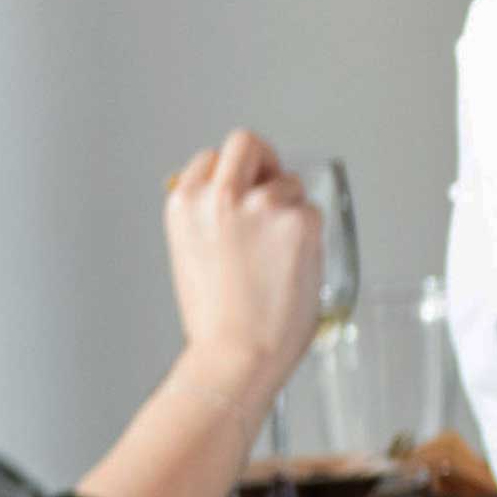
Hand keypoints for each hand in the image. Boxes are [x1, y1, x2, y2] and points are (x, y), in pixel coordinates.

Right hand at [162, 130, 325, 398]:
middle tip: (272, 195)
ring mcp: (261, 204)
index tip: (240, 202)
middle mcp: (218, 195)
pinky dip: (309, 235)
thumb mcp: (192, 252)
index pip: (214, 158)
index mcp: (184, 201)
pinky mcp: (299, 219)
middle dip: (265, 162)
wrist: (236, 354)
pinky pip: (313, 211)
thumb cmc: (218, 316)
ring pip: (289, 181)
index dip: (234, 178)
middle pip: (248, 142)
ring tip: (274, 258)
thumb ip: (210, 217)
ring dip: (290, 210)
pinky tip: (291, 266)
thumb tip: (238, 191)